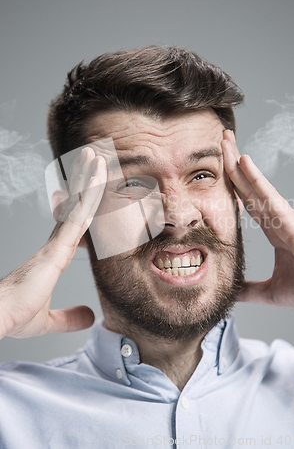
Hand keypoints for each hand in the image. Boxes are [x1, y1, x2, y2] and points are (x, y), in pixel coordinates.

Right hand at [0, 148, 106, 339]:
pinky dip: (89, 196)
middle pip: (74, 206)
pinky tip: (98, 179)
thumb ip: (69, 318)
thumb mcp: (48, 319)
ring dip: (88, 180)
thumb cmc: (14, 315)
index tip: (90, 187)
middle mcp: (55, 243)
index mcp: (53, 255)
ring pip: (78, 205)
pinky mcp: (56, 247)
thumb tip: (91, 317)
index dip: (82, 203)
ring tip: (97, 156)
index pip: (73, 223)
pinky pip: (78, 217)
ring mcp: (55, 243)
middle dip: (84, 181)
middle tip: (93, 158)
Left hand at [222, 130, 293, 309]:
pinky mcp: (290, 220)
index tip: (217, 170)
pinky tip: (243, 161)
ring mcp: (284, 216)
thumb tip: (231, 292)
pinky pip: (268, 195)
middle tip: (219, 141)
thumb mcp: (271, 291)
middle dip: (232, 164)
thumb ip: (250, 290)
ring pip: (255, 185)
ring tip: (224, 141)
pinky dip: (255, 177)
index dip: (233, 184)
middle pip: (248, 187)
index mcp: (274, 230)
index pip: (247, 202)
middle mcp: (278, 218)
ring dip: (237, 162)